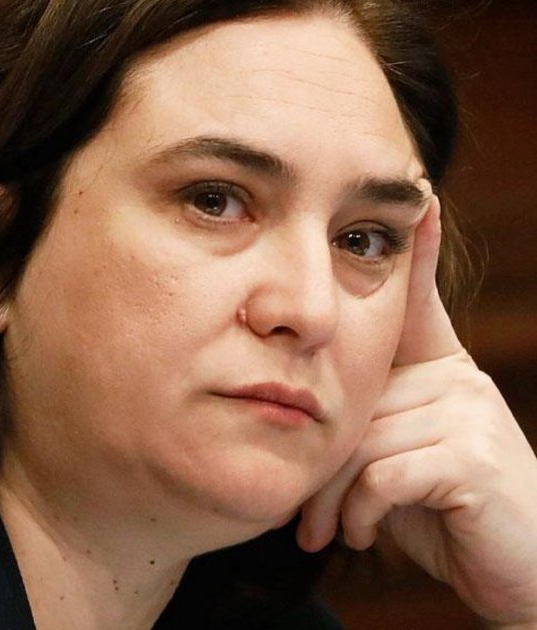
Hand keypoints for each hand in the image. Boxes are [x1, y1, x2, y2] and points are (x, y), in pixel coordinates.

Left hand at [297, 200, 536, 624]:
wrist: (515, 569)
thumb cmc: (441, 510)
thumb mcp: (398, 460)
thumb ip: (368, 428)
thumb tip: (311, 419)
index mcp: (438, 371)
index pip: (421, 299)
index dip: (419, 246)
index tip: (419, 191)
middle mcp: (455, 378)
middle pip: (353, 397)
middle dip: (321, 467)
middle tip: (305, 520)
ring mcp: (466, 412)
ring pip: (360, 440)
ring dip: (335, 501)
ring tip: (331, 533)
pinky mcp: (472, 455)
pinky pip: (382, 474)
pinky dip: (361, 513)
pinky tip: (365, 535)